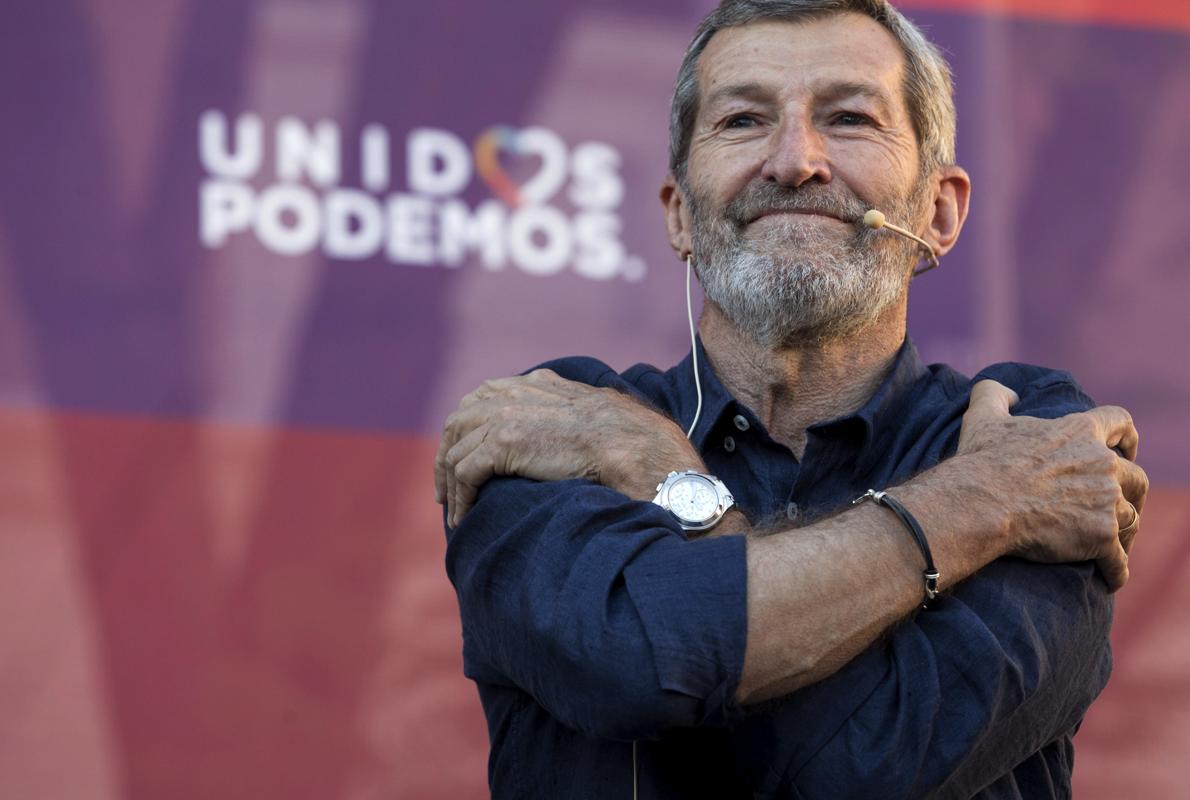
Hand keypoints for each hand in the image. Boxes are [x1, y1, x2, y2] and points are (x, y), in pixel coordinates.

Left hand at [435, 369, 703, 526]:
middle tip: (445, 491)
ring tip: (454, 512)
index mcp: (527, 383)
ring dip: (451, 486)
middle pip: (456, 425)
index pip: (476, 402)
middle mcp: (509, 395)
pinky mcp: (503, 444)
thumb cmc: (616, 433)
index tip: (461, 458)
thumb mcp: (581, 406)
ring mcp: (503, 418)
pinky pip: (466, 474)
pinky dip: (460, 499)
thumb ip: (558, 408)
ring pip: (456, 453)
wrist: (626, 441)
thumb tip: (558, 429)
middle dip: (446, 458)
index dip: (463, 432)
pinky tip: (462, 517)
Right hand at [955, 380, 1147, 590]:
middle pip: (1137, 478)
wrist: (981, 503)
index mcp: (1080, 432)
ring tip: (1111, 545)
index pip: (1120, 422)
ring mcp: (1106, 501)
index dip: (1127, 437)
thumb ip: (994, 394)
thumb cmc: (982, 461)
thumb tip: (1008, 392)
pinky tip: (1110, 577)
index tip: (1127, 448)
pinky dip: (1116, 569)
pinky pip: (1119, 559)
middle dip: (1132, 493)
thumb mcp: (983, 417)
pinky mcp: (1101, 537)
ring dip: (1123, 532)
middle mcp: (1102, 464)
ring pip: (1131, 519)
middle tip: (1120, 506)